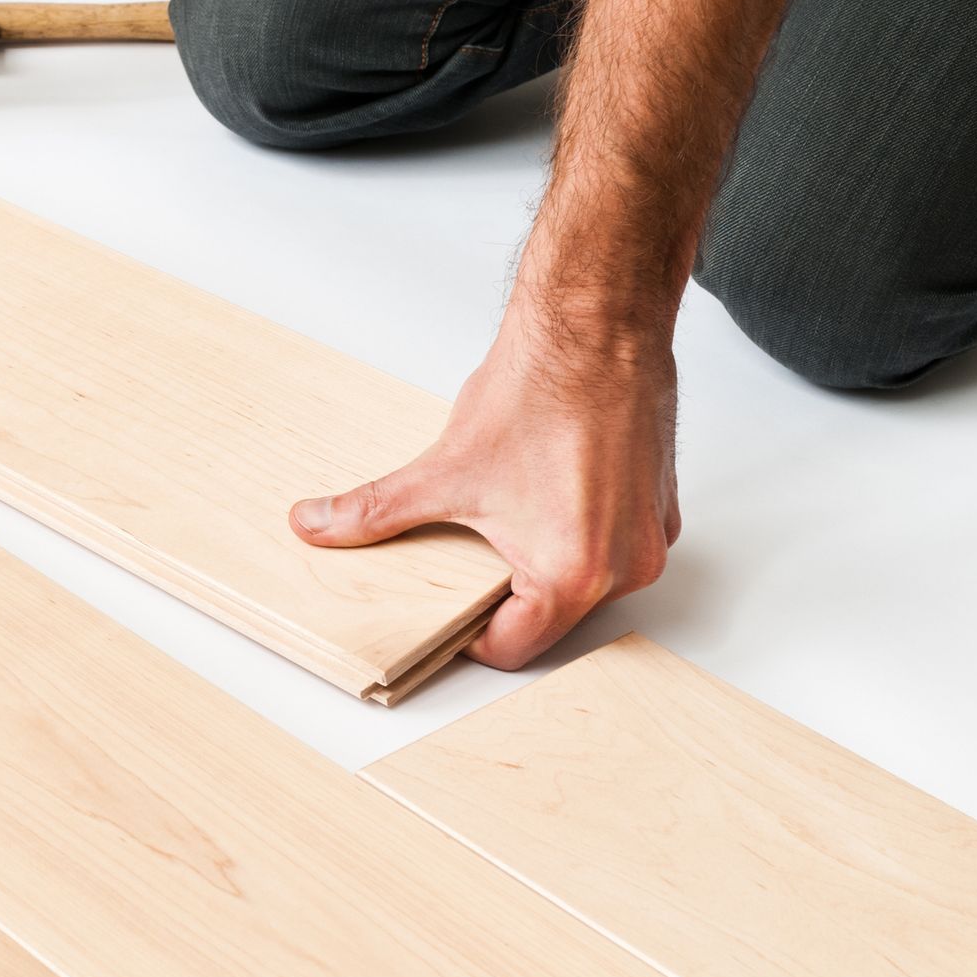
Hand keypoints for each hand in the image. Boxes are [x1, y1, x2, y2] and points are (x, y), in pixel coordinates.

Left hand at [289, 303, 681, 668]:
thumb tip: (316, 526)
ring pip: (583, 579)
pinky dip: (577, 531)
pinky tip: (542, 493)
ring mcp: (649, 536)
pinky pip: (613, 543)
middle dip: (500, 594)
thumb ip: (374, 510)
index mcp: (575, 576)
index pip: (512, 648)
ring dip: (539, 561)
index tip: (440, 612)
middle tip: (461, 560)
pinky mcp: (660, 504)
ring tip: (502, 519)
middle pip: (549, 617)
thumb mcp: (443, 469)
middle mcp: (625, 567)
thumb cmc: (540, 393)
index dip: (464, 635)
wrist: (597, 328)